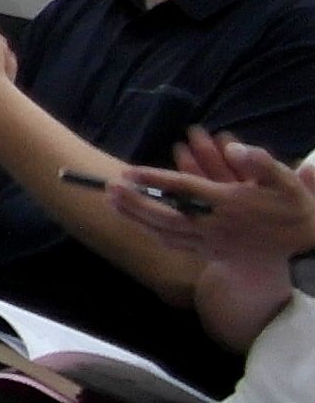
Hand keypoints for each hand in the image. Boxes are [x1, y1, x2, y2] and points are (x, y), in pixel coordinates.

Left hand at [120, 127, 314, 278]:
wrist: (305, 252)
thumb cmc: (293, 211)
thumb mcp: (285, 182)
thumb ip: (261, 163)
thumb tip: (235, 147)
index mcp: (229, 204)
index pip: (184, 190)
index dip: (155, 180)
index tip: (129, 171)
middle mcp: (215, 225)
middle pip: (165, 214)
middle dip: (134, 202)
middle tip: (108, 187)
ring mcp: (212, 243)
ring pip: (165, 232)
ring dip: (137, 218)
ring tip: (113, 204)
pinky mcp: (212, 255)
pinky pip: (177, 245)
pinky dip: (155, 234)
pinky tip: (140, 225)